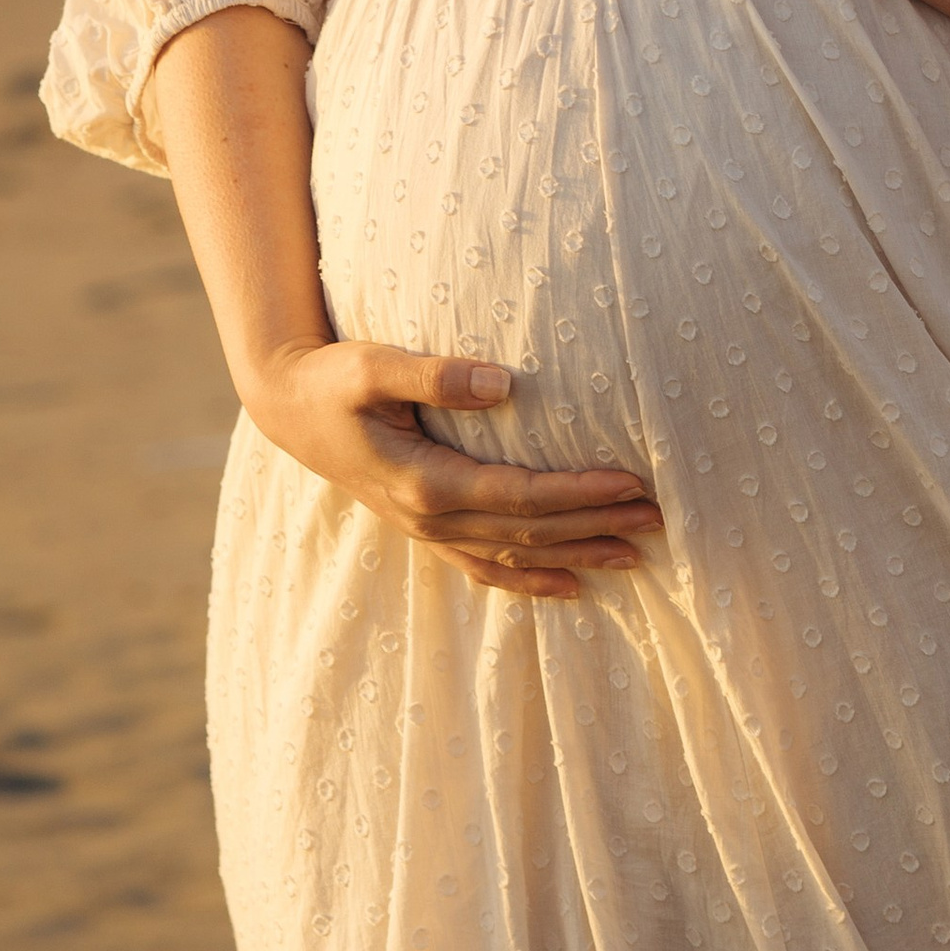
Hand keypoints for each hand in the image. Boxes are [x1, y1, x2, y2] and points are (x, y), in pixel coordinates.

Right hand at [245, 339, 661, 600]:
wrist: (290, 409)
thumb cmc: (333, 378)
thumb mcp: (374, 365)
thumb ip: (436, 374)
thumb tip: (505, 384)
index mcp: (425, 484)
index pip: (521, 498)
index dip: (578, 494)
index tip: (630, 482)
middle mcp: (431, 519)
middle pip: (530, 533)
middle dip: (596, 526)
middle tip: (660, 517)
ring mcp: (429, 532)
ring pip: (516, 557)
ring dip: (578, 555)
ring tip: (638, 554)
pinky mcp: (427, 528)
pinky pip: (486, 567)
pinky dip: (531, 580)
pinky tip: (571, 585)